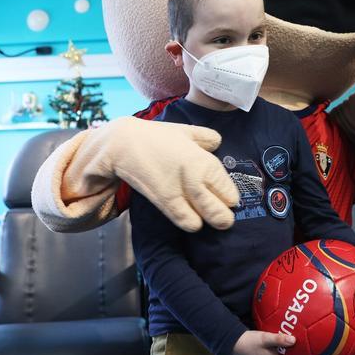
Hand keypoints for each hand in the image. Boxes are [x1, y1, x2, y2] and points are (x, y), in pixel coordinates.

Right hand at [64, 117, 239, 231]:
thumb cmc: (157, 136)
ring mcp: (180, 193)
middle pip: (222, 211)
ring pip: (206, 220)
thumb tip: (218, 143)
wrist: (124, 144)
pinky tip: (190, 216)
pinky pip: (187, 222)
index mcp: (205, 161)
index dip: (230, 198)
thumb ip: (206, 137)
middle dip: (225, 216)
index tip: (228, 198)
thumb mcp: (186, 131)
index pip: (230, 192)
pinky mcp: (165, 202)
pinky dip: (192, 223)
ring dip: (209, 221)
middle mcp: (196, 179)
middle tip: (224, 215)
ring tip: (206, 216)